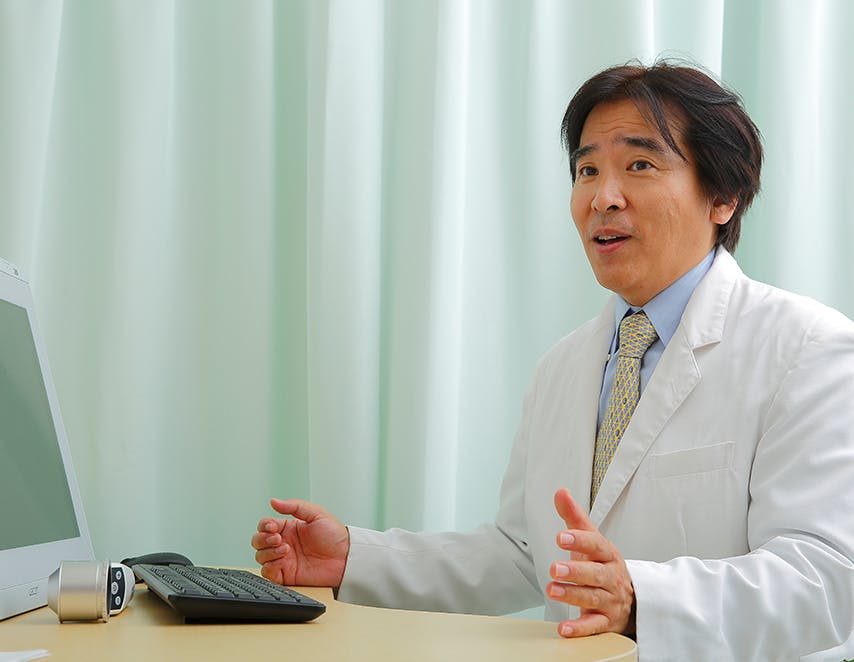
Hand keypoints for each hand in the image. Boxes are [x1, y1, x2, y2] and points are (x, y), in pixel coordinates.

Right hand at [251, 498, 349, 587]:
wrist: (345, 557)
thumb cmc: (334, 535)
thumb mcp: (316, 514)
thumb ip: (295, 506)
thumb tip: (273, 501)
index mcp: (288, 528)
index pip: (265, 525)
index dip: (264, 525)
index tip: (273, 526)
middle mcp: (283, 543)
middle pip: (258, 541)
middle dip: (263, 539)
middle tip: (278, 538)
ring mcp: (283, 559)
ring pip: (260, 556)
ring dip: (268, 552)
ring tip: (286, 550)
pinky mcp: (286, 575)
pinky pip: (267, 573)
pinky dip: (270, 566)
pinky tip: (283, 561)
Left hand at [547, 488, 634, 637]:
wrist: (633, 599)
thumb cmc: (603, 565)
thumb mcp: (591, 540)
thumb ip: (575, 517)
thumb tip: (560, 491)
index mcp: (608, 555)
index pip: (596, 545)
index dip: (580, 540)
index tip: (562, 536)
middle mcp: (611, 577)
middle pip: (595, 574)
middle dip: (575, 571)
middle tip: (554, 568)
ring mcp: (610, 600)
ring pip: (593, 598)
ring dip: (572, 595)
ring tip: (552, 590)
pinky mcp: (607, 622)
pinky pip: (595, 626)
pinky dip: (580, 629)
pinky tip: (564, 629)